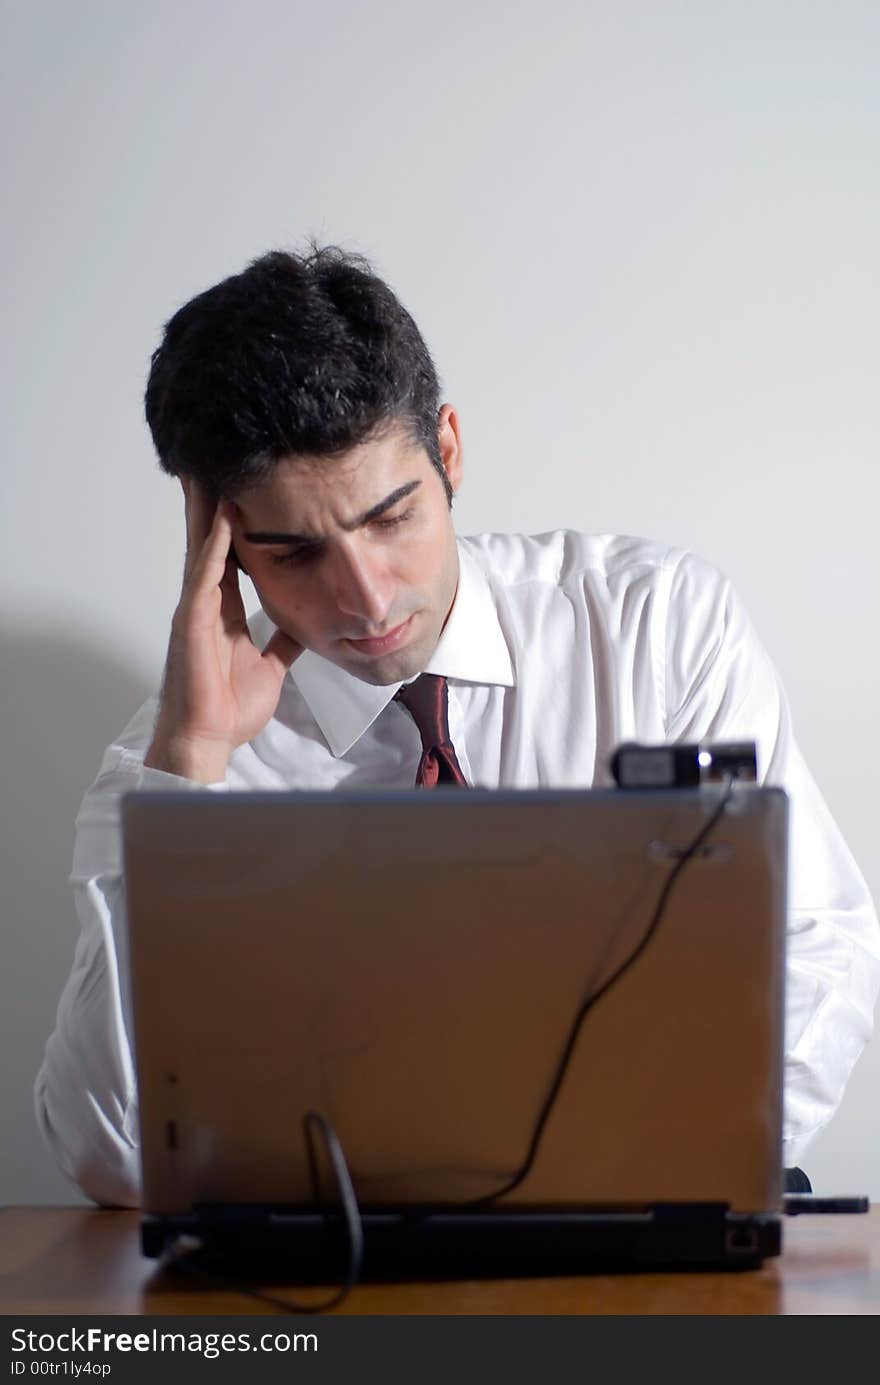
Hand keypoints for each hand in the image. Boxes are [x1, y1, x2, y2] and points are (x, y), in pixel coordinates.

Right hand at [144, 478, 301, 782]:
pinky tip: (224, 521)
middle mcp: (205, 602)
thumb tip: (305, 622)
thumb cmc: (229, 706)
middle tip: (211, 459)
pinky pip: (205, 578)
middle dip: (210, 500)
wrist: (209, 738)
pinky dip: (215, 548)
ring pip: (202, 548)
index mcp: (221, 609)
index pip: (227, 553)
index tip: (239, 485)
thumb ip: (283, 639)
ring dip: (207, 510)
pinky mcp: (193, 623)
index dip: (232, 519)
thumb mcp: (270, 664)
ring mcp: (196, 609)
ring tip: (209, 470)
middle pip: (208, 539)